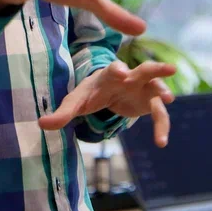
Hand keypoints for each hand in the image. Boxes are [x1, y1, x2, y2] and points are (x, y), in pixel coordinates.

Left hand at [38, 60, 175, 145]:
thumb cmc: (89, 94)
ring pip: (157, 90)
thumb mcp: (75, 102)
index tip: (122, 73)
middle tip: (169, 68)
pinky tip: (161, 142)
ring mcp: (143, 89)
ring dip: (164, 94)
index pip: (114, 69)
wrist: (105, 93)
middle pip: (144, 70)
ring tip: (169, 100)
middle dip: (156, 68)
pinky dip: (162, 126)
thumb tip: (41, 124)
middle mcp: (130, 78)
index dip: (118, 70)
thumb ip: (61, 114)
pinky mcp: (150, 103)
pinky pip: (159, 114)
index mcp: (110, 75)